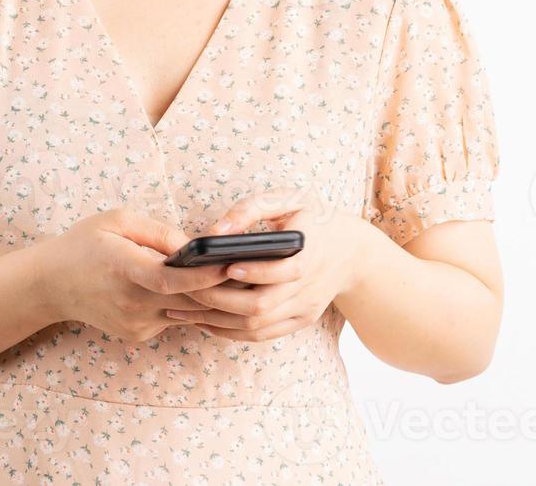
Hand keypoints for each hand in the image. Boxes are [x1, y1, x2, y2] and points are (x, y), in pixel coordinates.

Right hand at [33, 208, 232, 342]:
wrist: (51, 284)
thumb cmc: (85, 244)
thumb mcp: (117, 220)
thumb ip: (158, 233)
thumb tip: (194, 247)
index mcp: (124, 269)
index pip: (170, 280)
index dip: (204, 275)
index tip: (231, 263)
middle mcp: (132, 303)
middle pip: (189, 301)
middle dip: (223, 288)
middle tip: (253, 270)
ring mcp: (136, 324)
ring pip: (187, 313)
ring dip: (213, 299)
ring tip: (240, 279)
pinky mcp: (139, 334)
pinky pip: (174, 318)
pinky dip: (189, 305)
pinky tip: (202, 290)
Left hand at [164, 188, 382, 341]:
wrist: (353, 252)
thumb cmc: (313, 218)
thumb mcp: (291, 199)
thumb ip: (252, 209)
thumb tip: (215, 230)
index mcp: (311, 253)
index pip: (284, 272)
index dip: (254, 273)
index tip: (225, 266)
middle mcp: (309, 287)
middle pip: (261, 306)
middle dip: (218, 300)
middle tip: (185, 288)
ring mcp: (304, 309)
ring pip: (256, 326)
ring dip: (216, 321)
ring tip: (183, 309)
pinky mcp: (299, 321)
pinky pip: (261, 335)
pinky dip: (229, 332)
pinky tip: (204, 321)